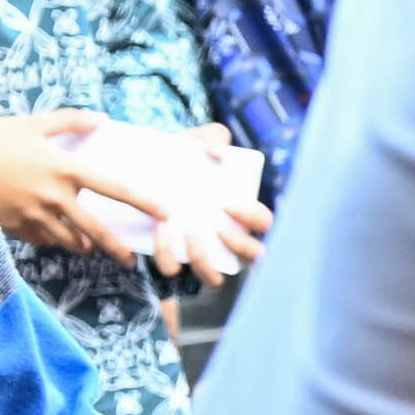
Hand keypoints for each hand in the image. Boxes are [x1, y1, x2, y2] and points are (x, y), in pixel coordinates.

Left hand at [54, 118, 274, 279]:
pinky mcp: (173, 257)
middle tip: (215, 226)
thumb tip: (217, 154)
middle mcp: (229, 239)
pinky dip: (167, 255)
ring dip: (203, 259)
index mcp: (243, 213)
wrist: (149, 169)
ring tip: (186, 232)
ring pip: (214, 277)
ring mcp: (203, 253)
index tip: (228, 204)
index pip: (264, 223)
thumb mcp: (202, 139)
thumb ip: (214, 137)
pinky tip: (158, 229)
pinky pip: (174, 269)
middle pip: (250, 255)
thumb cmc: (187, 157)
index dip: (252, 217)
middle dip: (237, 244)